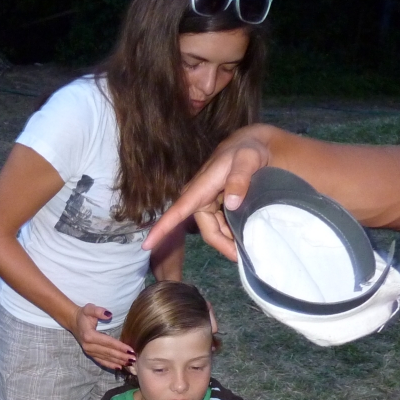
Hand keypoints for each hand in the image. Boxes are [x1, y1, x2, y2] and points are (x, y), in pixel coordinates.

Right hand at [72, 303, 133, 369]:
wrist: (73, 322)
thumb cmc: (83, 315)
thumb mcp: (89, 309)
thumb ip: (98, 311)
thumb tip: (109, 315)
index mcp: (89, 335)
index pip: (108, 342)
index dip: (120, 346)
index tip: (130, 349)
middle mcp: (88, 346)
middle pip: (108, 352)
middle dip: (122, 356)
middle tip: (134, 358)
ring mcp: (89, 352)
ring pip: (106, 358)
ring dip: (118, 361)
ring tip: (130, 363)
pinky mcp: (90, 355)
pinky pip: (101, 361)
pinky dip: (110, 365)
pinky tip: (119, 367)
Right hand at [144, 131, 271, 256]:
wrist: (252, 144)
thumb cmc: (246, 149)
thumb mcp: (247, 159)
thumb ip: (239, 179)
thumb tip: (231, 204)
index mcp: (200, 189)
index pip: (178, 211)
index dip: (162, 229)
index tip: (146, 245)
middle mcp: (200, 199)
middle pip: (208, 231)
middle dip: (223, 245)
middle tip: (243, 255)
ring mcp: (209, 204)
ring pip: (216, 231)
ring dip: (230, 240)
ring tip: (249, 246)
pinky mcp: (217, 207)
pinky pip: (222, 226)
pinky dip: (233, 232)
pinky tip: (245, 234)